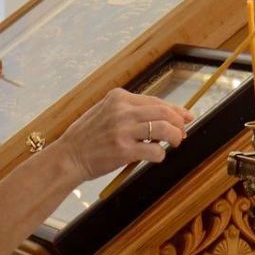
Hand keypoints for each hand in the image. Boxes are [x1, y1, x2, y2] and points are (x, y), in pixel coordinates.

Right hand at [54, 88, 193, 183]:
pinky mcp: (124, 150)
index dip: (175, 109)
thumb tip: (164, 115)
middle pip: (164, 112)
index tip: (186, 116)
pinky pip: (154, 151)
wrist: (68, 156)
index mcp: (118, 97)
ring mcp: (123, 130)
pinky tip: (155, 157)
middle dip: (178, 123)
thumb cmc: (88, 136)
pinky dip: (160, 155)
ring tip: (175, 143)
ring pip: (164, 129)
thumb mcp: (105, 111)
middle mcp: (122, 110)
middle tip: (182, 133)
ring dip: (175, 137)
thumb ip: (131, 110)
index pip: (156, 100)